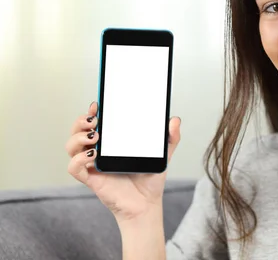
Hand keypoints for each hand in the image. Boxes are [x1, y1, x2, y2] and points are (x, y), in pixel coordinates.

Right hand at [65, 102, 180, 222]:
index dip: (91, 111)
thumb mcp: (163, 154)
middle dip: (81, 121)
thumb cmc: (149, 178)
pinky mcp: (91, 179)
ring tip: (96, 137)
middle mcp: (99, 151)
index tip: (97, 104)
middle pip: (77, 130)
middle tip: (95, 121)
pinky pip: (74, 167)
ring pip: (71, 146)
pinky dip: (79, 159)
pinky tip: (93, 155)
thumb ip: (171, 137)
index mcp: (112, 142)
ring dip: (78, 137)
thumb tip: (175, 120)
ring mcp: (93, 165)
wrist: (147, 204)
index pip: (95, 122)